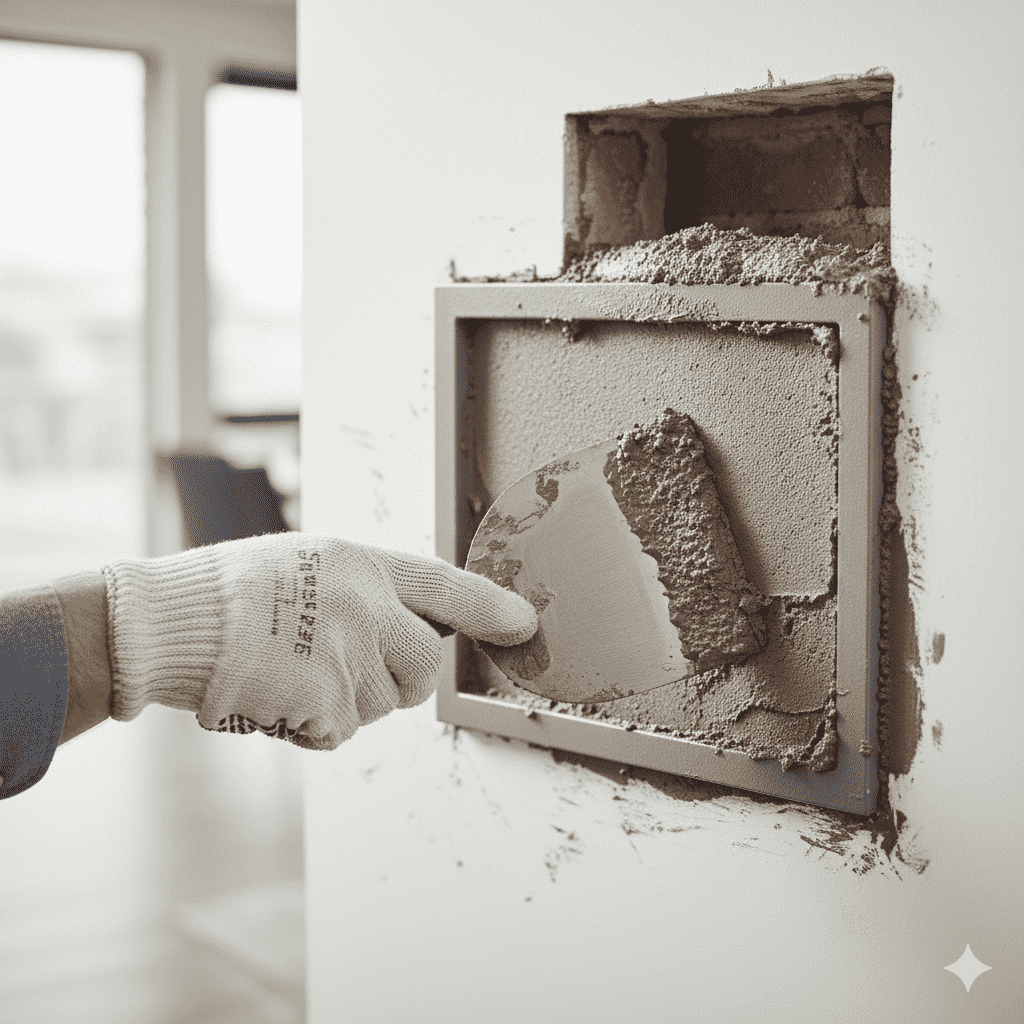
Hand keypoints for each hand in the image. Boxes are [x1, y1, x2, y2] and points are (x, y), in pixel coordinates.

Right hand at [102, 533, 537, 748]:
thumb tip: (413, 629)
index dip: (490, 607)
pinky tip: (280, 693)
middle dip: (400, 675)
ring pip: (383, 705)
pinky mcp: (330, 705)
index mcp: (364, 566)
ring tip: (296, 669)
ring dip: (349, 701)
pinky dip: (315, 725)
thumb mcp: (312, 564)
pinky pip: (343, 731)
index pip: (446, 586)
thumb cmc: (238, 590)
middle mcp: (369, 609)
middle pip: (426, 667)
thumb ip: (368, 592)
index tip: (524, 624)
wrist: (180, 623)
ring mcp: (352, 659)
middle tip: (348, 661)